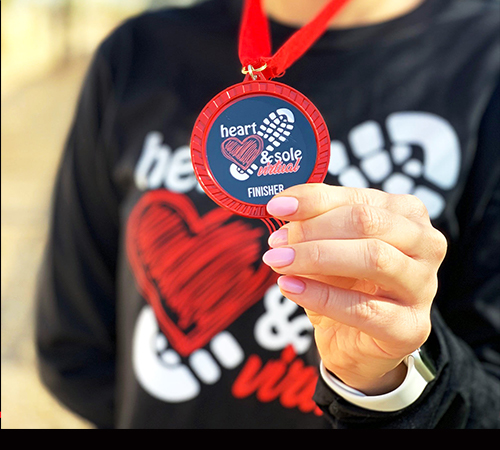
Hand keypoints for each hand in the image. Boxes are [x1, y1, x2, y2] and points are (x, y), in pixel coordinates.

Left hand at [262, 184, 446, 394]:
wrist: (355, 343)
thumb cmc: (345, 285)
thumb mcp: (327, 247)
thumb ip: (313, 225)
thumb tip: (284, 210)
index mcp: (406, 214)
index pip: (357, 197)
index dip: (312, 200)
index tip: (276, 206)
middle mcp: (426, 244)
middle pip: (368, 222)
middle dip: (314, 229)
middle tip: (277, 242)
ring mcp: (424, 287)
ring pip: (374, 258)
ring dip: (316, 257)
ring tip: (279, 262)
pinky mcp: (411, 327)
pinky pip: (363, 308)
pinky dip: (321, 296)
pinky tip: (290, 287)